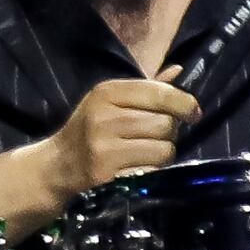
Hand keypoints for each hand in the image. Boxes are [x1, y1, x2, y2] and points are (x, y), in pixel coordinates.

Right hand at [41, 75, 197, 207]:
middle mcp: (105, 118)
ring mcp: (105, 149)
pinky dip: (152, 172)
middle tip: (159, 137)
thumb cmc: (88, 130)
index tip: (193, 112)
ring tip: (148, 153)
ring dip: (163, 154)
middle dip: (170, 131)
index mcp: (107, 93)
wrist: (56, 167)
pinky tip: (137, 168)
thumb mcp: (109, 102)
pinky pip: (151, 172)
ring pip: (163, 149)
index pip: (159, 93)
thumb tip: (179, 72)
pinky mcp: (107, 176)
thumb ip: (145, 88)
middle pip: (165, 123)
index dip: (184, 102)